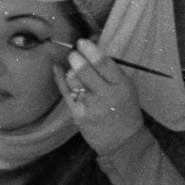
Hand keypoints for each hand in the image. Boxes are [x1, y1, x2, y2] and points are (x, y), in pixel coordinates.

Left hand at [60, 39, 141, 153]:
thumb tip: (92, 48)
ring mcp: (90, 106)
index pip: (103, 62)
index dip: (90, 49)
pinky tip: (57, 68)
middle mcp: (106, 95)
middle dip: (76, 57)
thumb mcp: (127, 88)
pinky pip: (66, 92)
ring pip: (73, 80)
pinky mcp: (78, 115)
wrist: (123, 142)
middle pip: (85, 70)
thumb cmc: (126, 111)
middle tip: (74, 53)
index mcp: (121, 85)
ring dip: (71, 71)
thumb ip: (112, 71)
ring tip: (75, 71)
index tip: (82, 42)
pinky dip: (60, 78)